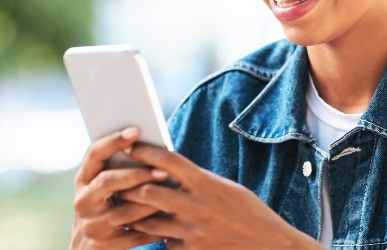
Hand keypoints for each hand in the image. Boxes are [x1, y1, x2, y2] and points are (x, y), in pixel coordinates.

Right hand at [71, 127, 167, 249]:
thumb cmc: (105, 209)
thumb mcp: (102, 189)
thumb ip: (117, 170)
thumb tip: (151, 147)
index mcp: (82, 180)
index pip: (94, 154)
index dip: (113, 140)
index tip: (135, 130)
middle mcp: (82, 201)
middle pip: (108, 181)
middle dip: (138, 174)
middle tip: (163, 170)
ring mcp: (91, 225)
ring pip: (126, 211)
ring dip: (151, 203)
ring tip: (172, 194)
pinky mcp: (102, 246)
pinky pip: (134, 235)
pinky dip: (154, 228)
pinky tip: (170, 221)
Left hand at [117, 144, 321, 248]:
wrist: (270, 246)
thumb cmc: (248, 212)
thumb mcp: (224, 188)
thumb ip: (196, 180)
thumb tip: (168, 170)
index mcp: (206, 183)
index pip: (167, 161)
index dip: (145, 151)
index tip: (130, 146)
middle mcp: (196, 206)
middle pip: (148, 191)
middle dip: (129, 185)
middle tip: (116, 179)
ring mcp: (191, 232)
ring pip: (148, 220)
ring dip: (135, 213)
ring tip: (124, 205)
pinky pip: (164, 242)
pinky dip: (160, 236)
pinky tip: (157, 231)